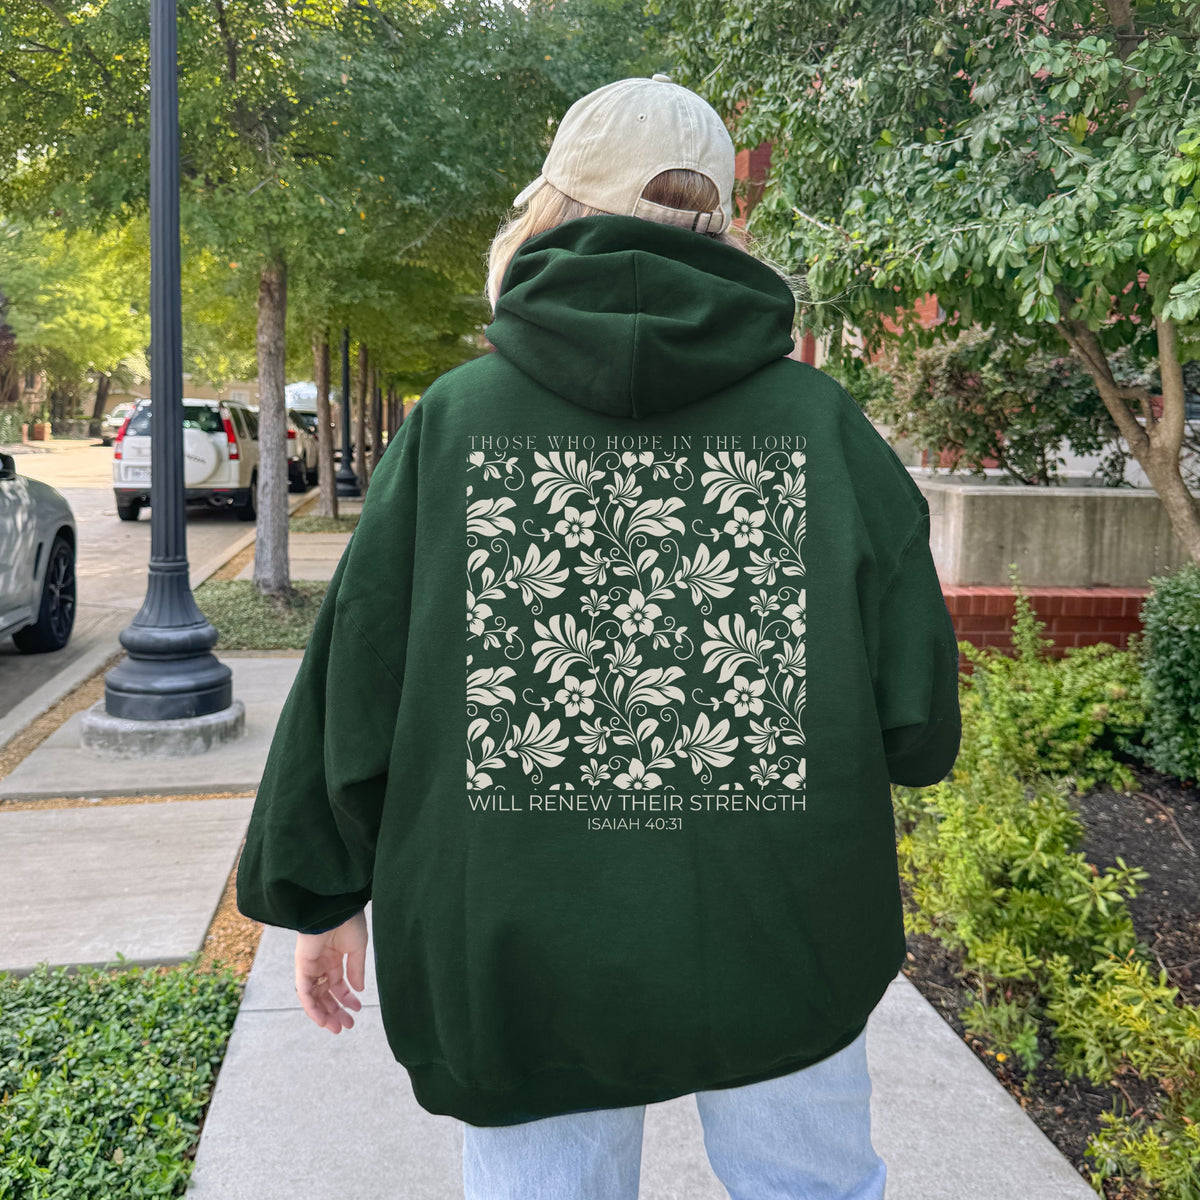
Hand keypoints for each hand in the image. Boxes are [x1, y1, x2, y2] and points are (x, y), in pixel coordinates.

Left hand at [294, 909, 366, 1033]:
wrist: (335, 907)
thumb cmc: (348, 921)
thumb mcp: (357, 949)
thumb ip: (356, 970)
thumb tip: (358, 990)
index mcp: (334, 957)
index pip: (338, 984)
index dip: (347, 998)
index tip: (358, 1009)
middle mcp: (321, 964)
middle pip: (325, 994)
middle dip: (336, 1010)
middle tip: (346, 1026)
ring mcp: (310, 965)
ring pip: (314, 996)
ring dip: (323, 1013)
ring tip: (335, 1027)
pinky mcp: (302, 966)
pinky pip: (304, 991)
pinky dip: (311, 1006)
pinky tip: (322, 1018)